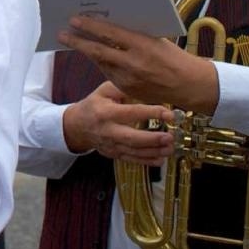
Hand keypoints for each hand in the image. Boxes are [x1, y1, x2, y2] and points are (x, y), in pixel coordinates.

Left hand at [59, 15, 218, 112]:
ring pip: (100, 62)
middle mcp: (134, 63)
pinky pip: (109, 73)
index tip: (75, 19)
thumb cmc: (174, 56)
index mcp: (143, 45)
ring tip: (72, 41)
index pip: (110, 33)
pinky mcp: (127, 89)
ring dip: (86, 52)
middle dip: (78, 41)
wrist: (189, 85)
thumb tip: (110, 22)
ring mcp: (129, 78)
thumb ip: (135, 34)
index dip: (90, 26)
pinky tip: (92, 55)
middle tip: (62, 33)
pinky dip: (100, 63)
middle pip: (98, 50)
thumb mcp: (157, 39)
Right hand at [61, 81, 175, 163]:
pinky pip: (132, 160)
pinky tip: (161, 159)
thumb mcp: (104, 91)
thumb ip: (123, 88)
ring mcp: (111, 145)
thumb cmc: (95, 105)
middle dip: (152, 139)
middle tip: (170, 137)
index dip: (151, 113)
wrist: (77, 126)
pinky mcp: (114, 154)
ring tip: (170, 148)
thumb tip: (146, 87)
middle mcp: (108, 130)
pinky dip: (147, 161)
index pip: (131, 113)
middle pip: (131, 138)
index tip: (169, 114)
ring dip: (154, 151)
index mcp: (106, 112)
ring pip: (134, 151)